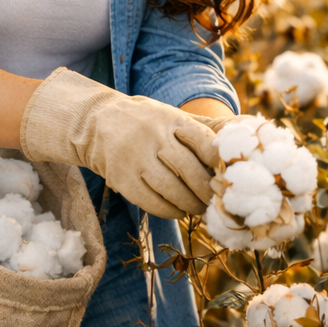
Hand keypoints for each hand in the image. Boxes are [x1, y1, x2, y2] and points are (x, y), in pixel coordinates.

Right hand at [21, 68, 219, 218]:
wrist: (95, 121)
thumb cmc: (144, 121)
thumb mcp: (169, 115)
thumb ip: (197, 129)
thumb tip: (232, 146)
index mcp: (171, 119)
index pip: (204, 142)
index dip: (219, 163)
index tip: (227, 177)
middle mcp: (154, 136)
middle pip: (189, 170)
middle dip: (206, 190)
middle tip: (216, 201)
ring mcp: (136, 157)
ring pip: (171, 189)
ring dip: (190, 204)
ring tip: (199, 208)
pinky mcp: (121, 178)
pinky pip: (150, 201)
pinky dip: (169, 210)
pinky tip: (178, 211)